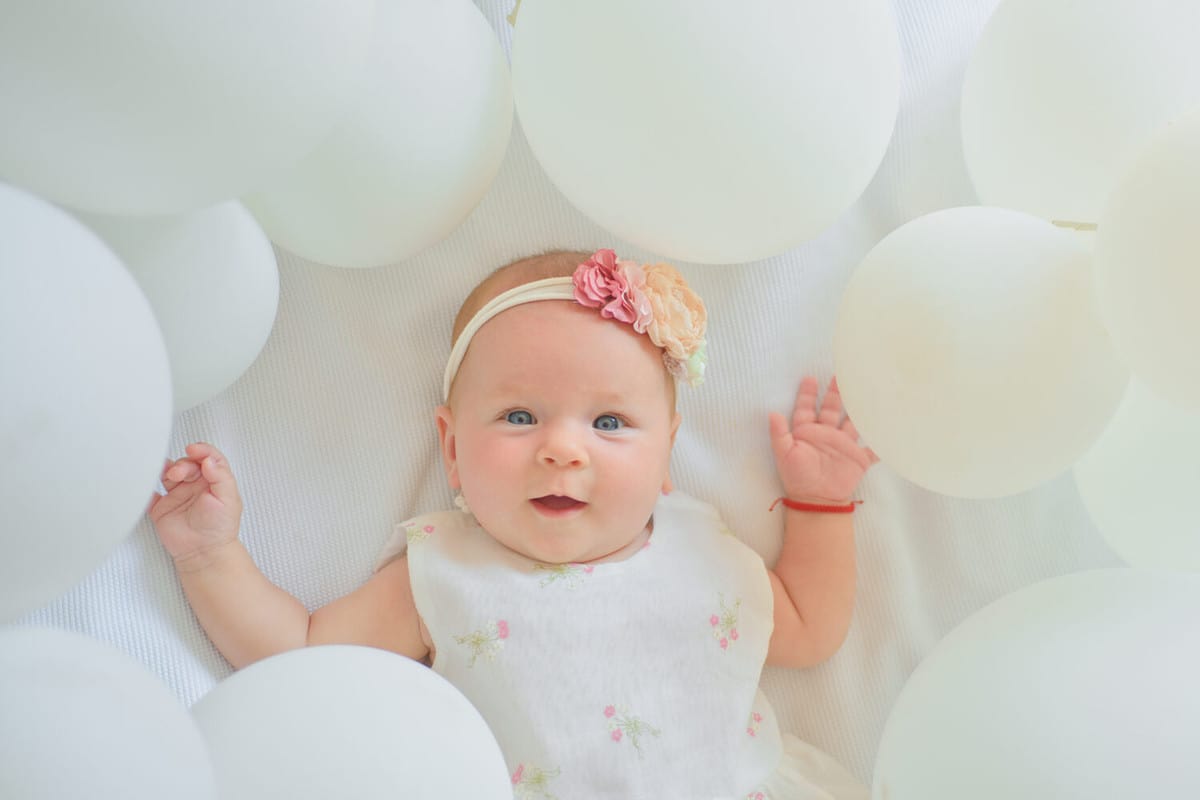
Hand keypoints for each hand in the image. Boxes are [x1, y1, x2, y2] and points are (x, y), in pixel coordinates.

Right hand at [148, 442, 242, 563]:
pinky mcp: (161, 507)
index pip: (207, 458)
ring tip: (170, 476)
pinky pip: (149, 492)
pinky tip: (148, 482)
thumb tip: (209, 459)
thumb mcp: (228, 498)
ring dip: (166, 470)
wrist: (204, 552)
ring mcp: (177, 495)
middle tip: (180, 472)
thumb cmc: (219, 528)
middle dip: (183, 463)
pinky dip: (146, 486)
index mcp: (213, 481)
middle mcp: (195, 485)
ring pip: (167, 473)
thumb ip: (220, 476)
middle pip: (187, 463)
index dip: (201, 450)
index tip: (194, 449)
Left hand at [768, 376, 878, 501]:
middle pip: (832, 409)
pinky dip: (882, 442)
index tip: (809, 378)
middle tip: (840, 375)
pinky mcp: (858, 458)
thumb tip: (772, 413)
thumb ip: (779, 434)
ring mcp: (843, 445)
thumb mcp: (784, 455)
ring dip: (859, 409)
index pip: (807, 408)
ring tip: (867, 393)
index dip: (808, 394)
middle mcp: (826, 435)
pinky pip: (873, 449)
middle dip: (836, 392)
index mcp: (807, 432)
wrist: (817, 500)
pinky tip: (891, 430)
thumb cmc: (797, 477)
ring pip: (853, 422)